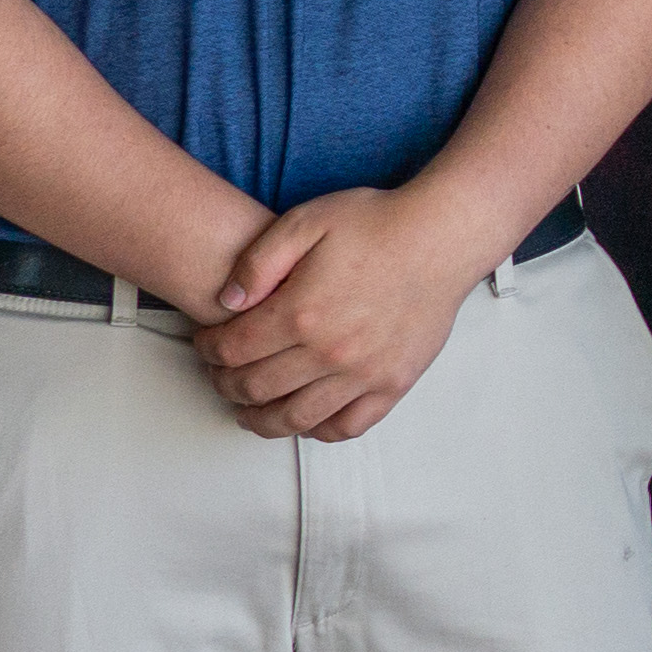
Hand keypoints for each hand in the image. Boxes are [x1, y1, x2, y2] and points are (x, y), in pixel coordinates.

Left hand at [195, 185, 505, 438]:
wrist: (444, 237)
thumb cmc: (378, 224)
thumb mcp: (306, 221)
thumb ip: (258, 261)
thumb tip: (226, 301)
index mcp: (301, 312)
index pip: (232, 350)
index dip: (208, 349)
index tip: (207, 343)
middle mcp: (329, 352)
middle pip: (256, 389)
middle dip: (226, 384)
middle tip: (222, 374)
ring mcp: (364, 373)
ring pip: (295, 419)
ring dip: (261, 419)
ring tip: (250, 409)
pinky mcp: (393, 383)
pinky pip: (347, 426)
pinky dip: (318, 430)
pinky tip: (305, 418)